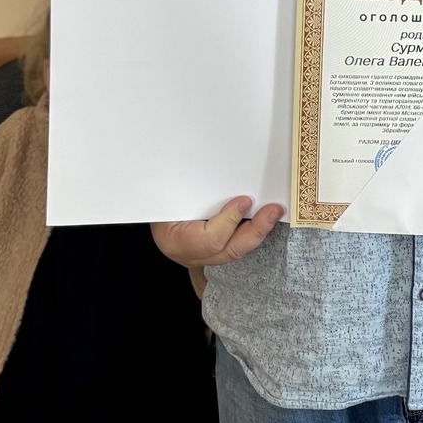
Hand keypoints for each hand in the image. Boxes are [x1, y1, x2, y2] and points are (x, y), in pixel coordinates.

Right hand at [152, 196, 284, 269]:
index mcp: (173, 240)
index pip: (208, 240)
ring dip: (258, 232)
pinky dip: (250, 234)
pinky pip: (234, 246)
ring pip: (235, 252)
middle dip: (256, 231)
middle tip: (273, 210)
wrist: (148, 208)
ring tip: (273, 213)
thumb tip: (211, 164)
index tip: (244, 201)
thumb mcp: (166, 191)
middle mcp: (187, 254)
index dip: (229, 221)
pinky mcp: (211, 253)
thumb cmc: (157, 199)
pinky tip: (263, 219)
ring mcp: (200, 257)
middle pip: (228, 251)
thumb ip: (186, 186)